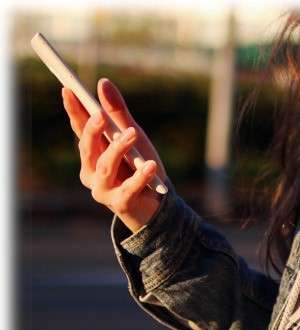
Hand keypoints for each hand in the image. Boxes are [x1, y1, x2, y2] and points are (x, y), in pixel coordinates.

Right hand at [62, 78, 169, 232]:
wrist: (158, 204)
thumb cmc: (141, 166)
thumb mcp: (134, 136)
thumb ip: (118, 112)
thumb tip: (102, 82)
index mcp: (92, 153)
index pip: (80, 129)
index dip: (74, 110)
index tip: (69, 89)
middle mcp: (92, 172)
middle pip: (88, 148)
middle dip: (92, 130)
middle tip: (99, 115)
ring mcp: (104, 190)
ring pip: (105, 166)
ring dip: (118, 149)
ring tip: (133, 133)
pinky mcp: (121, 203)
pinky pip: (129, 189)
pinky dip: (140, 177)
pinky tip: (150, 166)